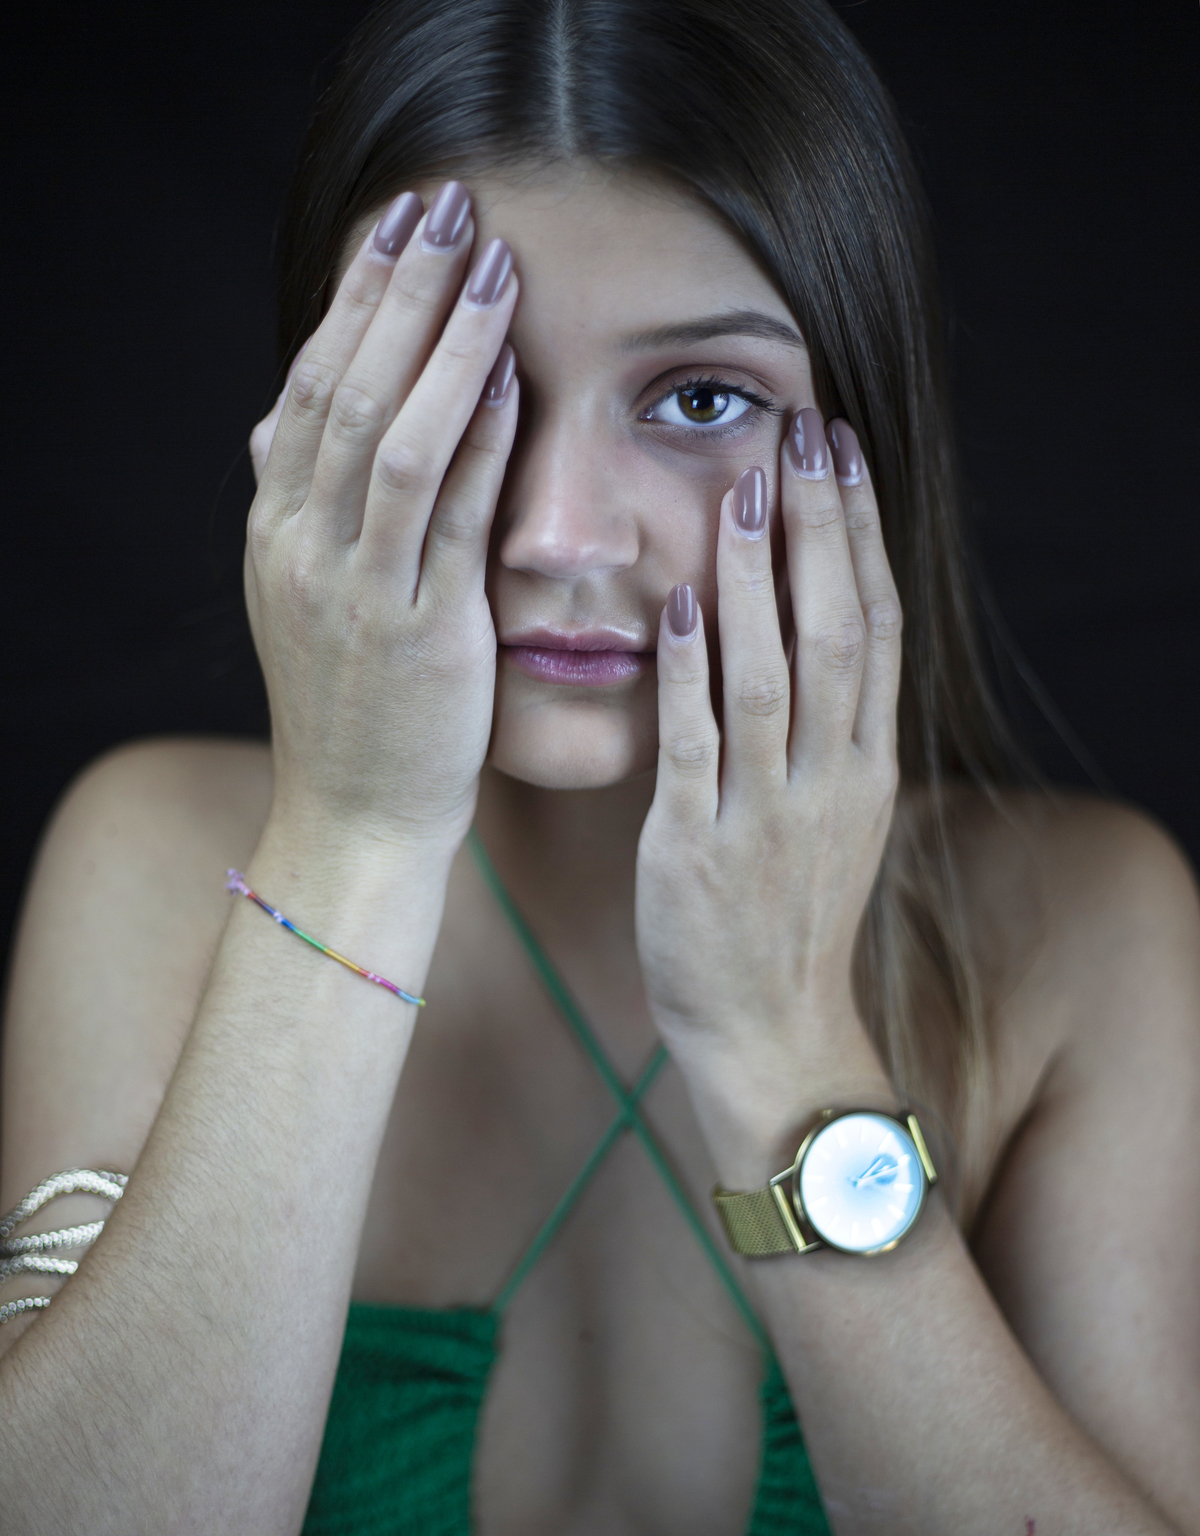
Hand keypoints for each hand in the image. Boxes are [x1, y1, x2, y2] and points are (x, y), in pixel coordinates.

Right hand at [245, 182, 517, 856]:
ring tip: (488, 265)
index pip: (311, 386)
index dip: (355, 301)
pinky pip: (445, 520)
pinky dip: (474, 442)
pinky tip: (506, 378)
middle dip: (398, 293)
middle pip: (346, 390)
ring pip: (390, 440)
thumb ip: (303, 509)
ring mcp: (357, 590)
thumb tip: (278, 422)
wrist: (356, 820)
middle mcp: (304, 548)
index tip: (398, 228)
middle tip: (446, 207)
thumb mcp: (307, 601)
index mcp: (279, 532)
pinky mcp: (419, 634)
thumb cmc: (354, 711)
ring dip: (441, 344)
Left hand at [635, 413, 900, 1170]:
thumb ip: (827, 726)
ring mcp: (769, 812)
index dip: (861, 532)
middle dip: (823, 527)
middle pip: (839, 630)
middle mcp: (831, 777)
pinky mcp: (700, 847)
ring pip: (773, 675)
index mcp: (866, 763)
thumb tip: (811, 627)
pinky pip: (698, 746)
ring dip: (759, 580)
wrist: (767, 1027)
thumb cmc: (783, 915)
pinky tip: (678, 601)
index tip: (843, 452)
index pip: (877, 624)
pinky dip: (691, 670)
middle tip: (806, 433)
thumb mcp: (831, 815)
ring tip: (744, 490)